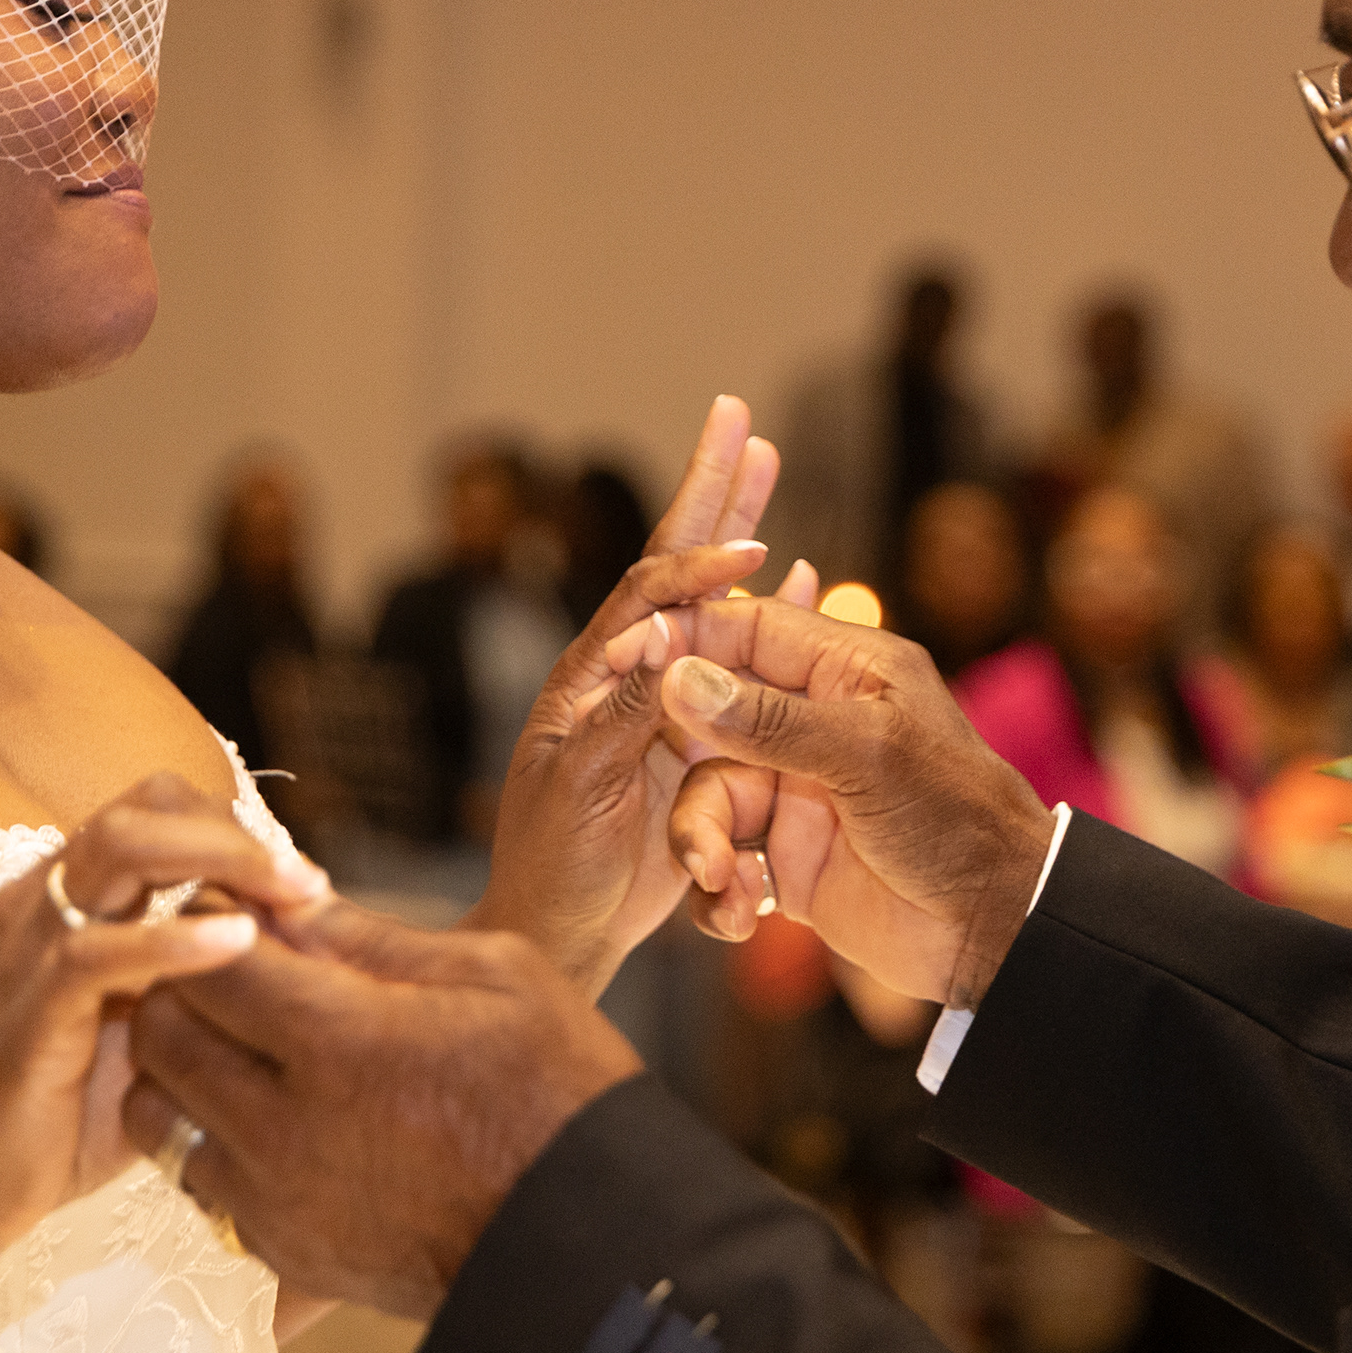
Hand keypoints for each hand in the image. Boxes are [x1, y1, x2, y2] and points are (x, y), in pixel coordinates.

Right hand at [0, 773, 329, 1256]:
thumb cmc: (55, 1120)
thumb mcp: (143, 1035)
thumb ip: (194, 986)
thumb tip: (294, 959)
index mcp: (64, 898)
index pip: (154, 810)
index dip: (232, 829)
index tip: (300, 884)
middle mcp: (40, 901)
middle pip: (143, 807)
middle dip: (236, 830)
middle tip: (305, 883)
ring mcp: (28, 947)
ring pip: (120, 848)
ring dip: (220, 859)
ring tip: (291, 896)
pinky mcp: (28, 1008)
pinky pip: (100, 949)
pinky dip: (176, 939)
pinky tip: (239, 944)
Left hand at [124, 896, 640, 1320]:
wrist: (595, 1246)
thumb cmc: (564, 1093)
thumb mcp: (495, 976)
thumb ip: (375, 938)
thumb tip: (291, 901)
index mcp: (340, 1042)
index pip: (209, 960)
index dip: (214, 918)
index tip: (244, 907)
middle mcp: (286, 1127)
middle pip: (160, 1032)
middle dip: (182, 984)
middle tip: (233, 968)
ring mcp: (277, 1201)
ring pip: (158, 1113)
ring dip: (183, 1067)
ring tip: (243, 1046)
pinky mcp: (284, 1254)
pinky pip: (197, 1182)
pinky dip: (212, 1139)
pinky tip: (274, 1117)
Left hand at [474, 394, 795, 992]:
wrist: (561, 934)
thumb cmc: (555, 866)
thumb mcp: (586, 788)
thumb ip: (624, 717)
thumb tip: (662, 644)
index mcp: (589, 676)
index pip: (647, 594)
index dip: (697, 565)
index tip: (753, 549)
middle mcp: (626, 672)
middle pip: (674, 563)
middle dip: (709, 492)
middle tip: (738, 418)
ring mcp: (661, 699)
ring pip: (712, 597)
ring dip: (737, 527)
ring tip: (763, 461)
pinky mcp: (693, 738)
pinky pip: (738, 660)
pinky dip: (768, 613)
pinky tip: (796, 579)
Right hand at [653, 613, 1056, 1008]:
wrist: (994, 928)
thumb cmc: (955, 819)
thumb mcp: (865, 756)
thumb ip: (768, 720)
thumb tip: (680, 678)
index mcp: (846, 671)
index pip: (748, 628)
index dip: (686, 637)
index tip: (625, 655)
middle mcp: (813, 722)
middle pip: (710, 719)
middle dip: (684, 765)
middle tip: (666, 792)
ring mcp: (796, 790)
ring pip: (706, 795)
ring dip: (700, 840)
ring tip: (719, 877)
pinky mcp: (786, 856)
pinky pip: (722, 857)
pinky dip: (718, 888)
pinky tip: (737, 912)